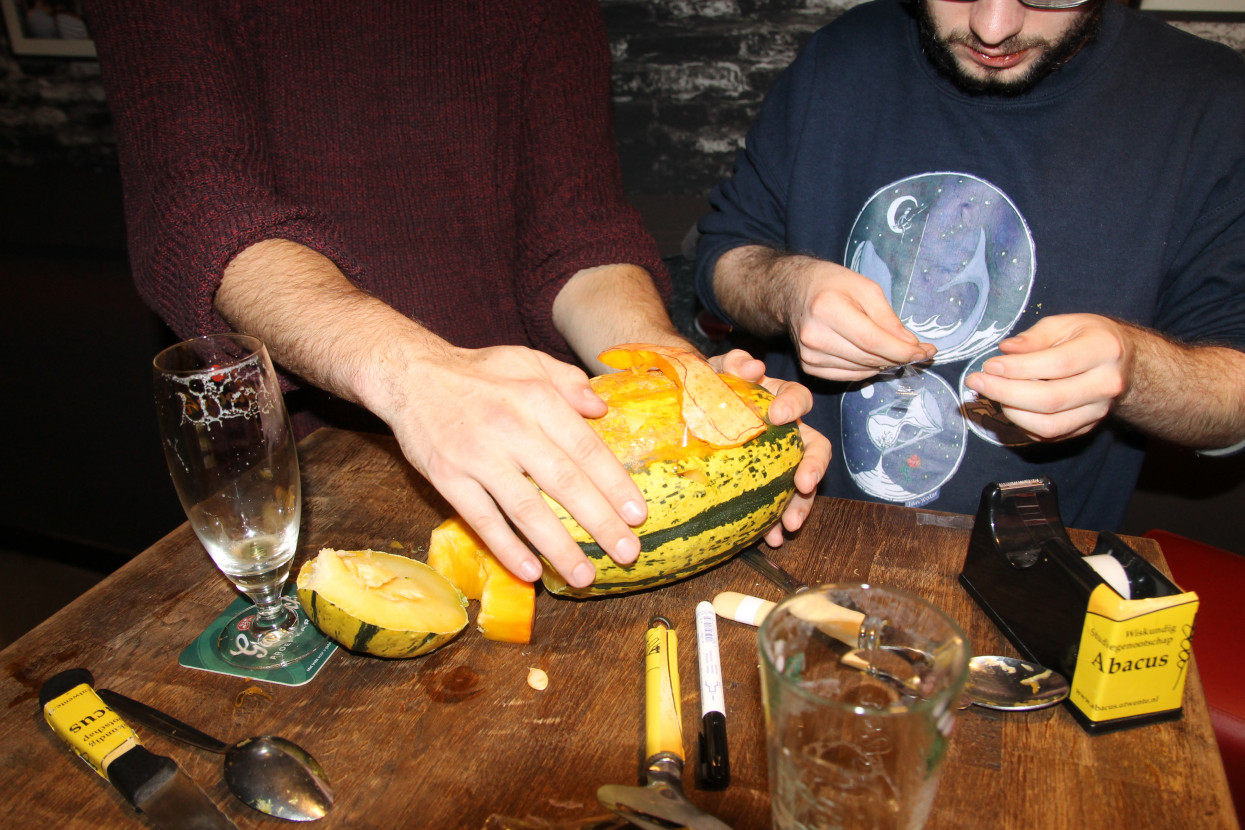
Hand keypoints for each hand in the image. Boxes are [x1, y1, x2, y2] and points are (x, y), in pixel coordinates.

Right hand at [384, 345, 646, 588]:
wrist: (410, 374)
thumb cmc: (477, 371)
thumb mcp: (527, 359)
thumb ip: (568, 382)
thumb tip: (602, 408)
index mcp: (537, 398)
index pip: (585, 447)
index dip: (614, 484)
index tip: (638, 515)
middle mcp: (511, 428)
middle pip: (564, 483)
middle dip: (600, 522)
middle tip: (627, 553)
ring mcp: (478, 456)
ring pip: (526, 509)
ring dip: (558, 546)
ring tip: (584, 575)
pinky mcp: (448, 478)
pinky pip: (482, 519)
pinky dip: (507, 548)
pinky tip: (531, 572)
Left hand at [712, 350, 830, 545]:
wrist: (687, 412)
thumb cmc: (707, 388)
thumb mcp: (715, 371)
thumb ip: (732, 364)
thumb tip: (752, 365)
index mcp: (777, 400)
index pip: (798, 398)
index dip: (794, 406)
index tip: (781, 416)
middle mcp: (787, 432)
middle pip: (815, 446)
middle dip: (814, 467)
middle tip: (804, 483)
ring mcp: (779, 461)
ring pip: (803, 482)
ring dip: (802, 504)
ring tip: (790, 525)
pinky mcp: (765, 486)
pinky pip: (779, 504)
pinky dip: (777, 523)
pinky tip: (772, 538)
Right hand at [789, 260, 934, 380]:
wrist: (792, 292)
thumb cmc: (830, 284)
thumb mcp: (865, 288)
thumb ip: (888, 318)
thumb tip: (910, 345)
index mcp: (827, 310)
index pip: (873, 341)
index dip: (902, 351)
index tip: (925, 351)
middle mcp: (814, 336)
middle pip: (868, 359)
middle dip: (899, 357)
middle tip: (918, 351)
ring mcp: (809, 355)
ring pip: (861, 371)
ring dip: (884, 365)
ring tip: (894, 351)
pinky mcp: (809, 366)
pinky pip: (848, 376)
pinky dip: (866, 369)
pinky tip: (872, 356)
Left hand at [964, 314, 1131, 440]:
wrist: (1123, 363)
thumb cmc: (1089, 338)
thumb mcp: (1065, 324)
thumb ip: (1035, 337)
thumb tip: (1006, 350)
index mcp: (1104, 350)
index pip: (1057, 364)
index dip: (1019, 368)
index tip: (990, 365)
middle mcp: (1106, 384)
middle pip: (1050, 400)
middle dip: (1005, 393)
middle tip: (977, 382)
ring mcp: (1099, 411)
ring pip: (1049, 425)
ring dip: (1011, 412)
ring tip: (993, 393)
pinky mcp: (1088, 427)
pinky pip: (1049, 436)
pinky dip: (1022, 424)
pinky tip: (1009, 406)